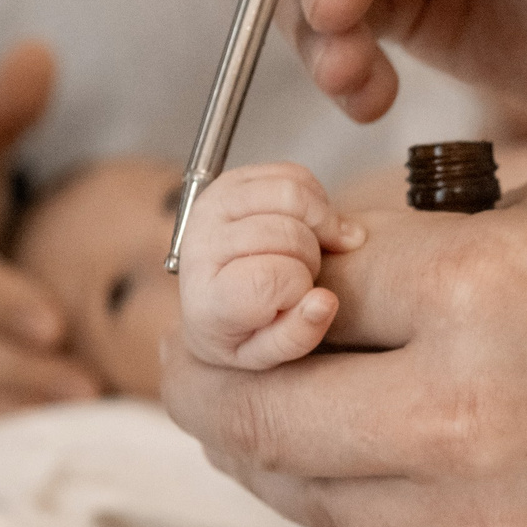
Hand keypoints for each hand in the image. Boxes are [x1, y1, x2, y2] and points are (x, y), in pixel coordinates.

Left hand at [157, 173, 526, 526]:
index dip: (236, 276)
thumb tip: (320, 276)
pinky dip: (359, 500)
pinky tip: (381, 459)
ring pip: (299, 493)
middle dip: (205, 375)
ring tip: (278, 404)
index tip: (235, 272)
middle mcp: (455, 418)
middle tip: (199, 354)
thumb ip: (423, 250)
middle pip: (248, 413)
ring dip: (268, 446)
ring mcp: (480, 521)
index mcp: (470, 291)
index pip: (277, 290)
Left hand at [178, 162, 365, 369]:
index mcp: (207, 297)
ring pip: (290, 193)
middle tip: (306, 276)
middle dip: (311, 257)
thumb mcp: (266, 352)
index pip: (268, 279)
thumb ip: (298, 336)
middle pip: (285, 234)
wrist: (211, 298)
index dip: (298, 287)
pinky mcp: (231, 180)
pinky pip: (293, 174)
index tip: (299, 297)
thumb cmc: (243, 329)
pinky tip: (309, 225)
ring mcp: (213, 205)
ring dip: (319, 222)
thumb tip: (325, 301)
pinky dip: (316, 198)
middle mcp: (201, 244)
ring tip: (313, 248)